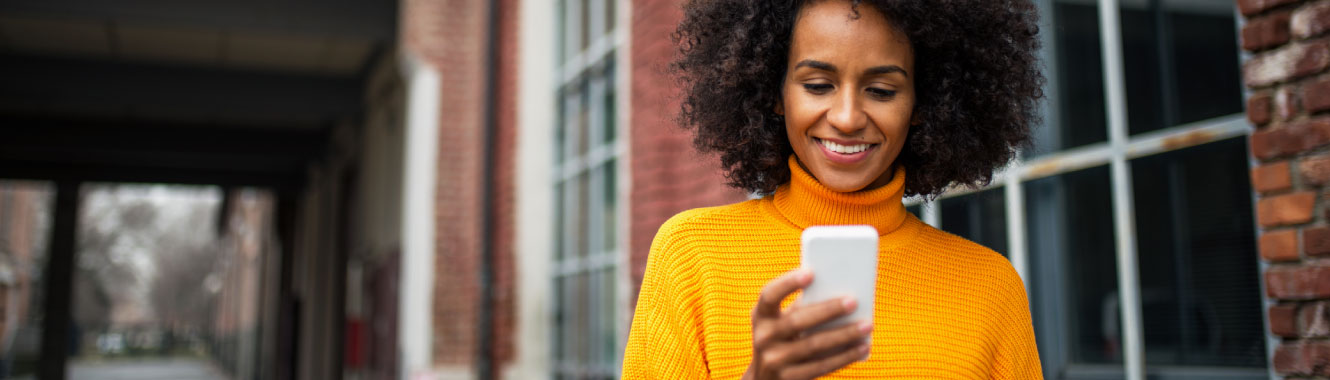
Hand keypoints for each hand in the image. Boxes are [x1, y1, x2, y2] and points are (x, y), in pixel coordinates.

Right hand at [743, 269, 871, 379]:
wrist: (766, 377)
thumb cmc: (784, 337)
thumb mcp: (783, 320)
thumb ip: (802, 306)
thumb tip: (840, 291)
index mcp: (761, 315)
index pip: (770, 295)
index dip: (788, 283)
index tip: (812, 272)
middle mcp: (763, 337)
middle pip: (797, 321)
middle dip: (828, 310)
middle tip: (853, 301)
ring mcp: (774, 361)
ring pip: (814, 345)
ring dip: (844, 334)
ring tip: (867, 325)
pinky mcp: (789, 379)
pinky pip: (821, 366)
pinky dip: (845, 356)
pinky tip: (863, 347)